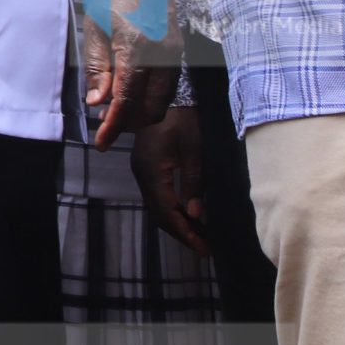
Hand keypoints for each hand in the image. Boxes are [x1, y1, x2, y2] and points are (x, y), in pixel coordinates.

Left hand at [81, 0, 181, 147]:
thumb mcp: (95, 28)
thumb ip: (98, 68)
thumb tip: (98, 103)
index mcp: (136, 46)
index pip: (127, 100)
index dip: (113, 126)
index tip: (100, 142)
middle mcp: (162, 52)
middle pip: (150, 108)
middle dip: (128, 122)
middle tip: (105, 125)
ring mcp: (175, 51)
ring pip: (163, 101)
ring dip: (140, 112)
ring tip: (116, 111)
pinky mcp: (179, 49)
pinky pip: (168, 86)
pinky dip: (151, 97)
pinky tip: (132, 94)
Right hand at [131, 105, 210, 256]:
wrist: (167, 96)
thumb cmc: (184, 121)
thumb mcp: (195, 151)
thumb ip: (194, 184)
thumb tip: (197, 215)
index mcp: (151, 170)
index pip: (166, 211)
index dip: (185, 231)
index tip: (204, 247)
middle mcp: (141, 173)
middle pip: (158, 213)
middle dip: (181, 232)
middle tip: (204, 248)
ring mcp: (140, 170)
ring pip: (155, 206)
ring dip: (176, 223)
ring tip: (199, 237)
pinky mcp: (145, 167)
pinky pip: (156, 196)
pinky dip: (171, 210)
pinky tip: (188, 216)